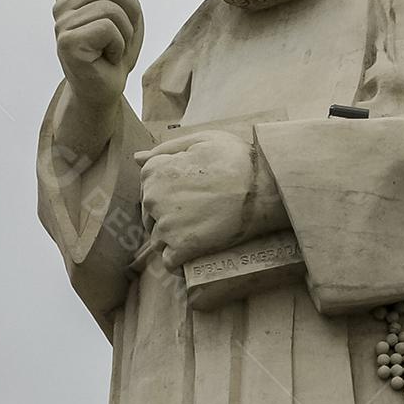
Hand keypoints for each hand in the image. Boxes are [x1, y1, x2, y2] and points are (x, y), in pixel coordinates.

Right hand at [54, 0, 143, 112]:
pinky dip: (119, 46)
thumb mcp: (122, 1)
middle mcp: (62, 1)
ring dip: (126, 31)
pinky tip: (107, 57)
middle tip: (122, 31)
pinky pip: (109, 28)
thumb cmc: (112, 46)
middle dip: (131, 10)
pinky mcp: (68, 42)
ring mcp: (62, 21)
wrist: (105, 88)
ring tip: (114, 46)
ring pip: (114, 8)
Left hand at [138, 130, 279, 269]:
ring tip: (200, 233)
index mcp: (153, 171)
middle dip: (167, 217)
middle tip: (198, 214)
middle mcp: (152, 199)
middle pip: (150, 215)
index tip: (190, 195)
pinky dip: (178, 262)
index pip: (148, 188)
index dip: (169, 192)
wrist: (265, 187)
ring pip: (158, 240)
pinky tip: (192, 257)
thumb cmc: (237, 160)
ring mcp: (165, 226)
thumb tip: (138, 158)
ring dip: (173, 240)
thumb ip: (166, 150)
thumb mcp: (202, 141)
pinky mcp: (181, 249)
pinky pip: (169, 262)